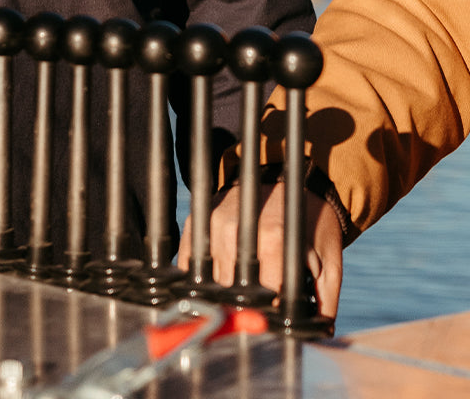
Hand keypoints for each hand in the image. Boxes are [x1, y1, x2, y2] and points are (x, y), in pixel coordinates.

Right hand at [179, 180, 343, 320]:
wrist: (289, 182)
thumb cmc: (312, 226)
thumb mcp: (328, 262)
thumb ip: (325, 302)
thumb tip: (318, 336)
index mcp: (274, 239)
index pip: (264, 297)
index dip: (271, 317)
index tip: (275, 323)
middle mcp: (238, 229)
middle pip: (232, 291)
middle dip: (245, 309)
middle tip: (257, 316)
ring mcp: (214, 223)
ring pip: (209, 280)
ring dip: (222, 297)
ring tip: (238, 301)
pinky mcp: (199, 220)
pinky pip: (189, 261)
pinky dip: (199, 279)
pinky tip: (214, 286)